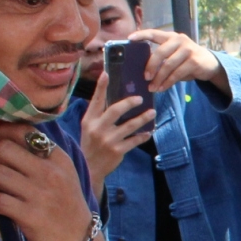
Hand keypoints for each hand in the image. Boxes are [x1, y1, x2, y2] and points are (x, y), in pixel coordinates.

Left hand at [0, 125, 95, 240]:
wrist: (79, 240)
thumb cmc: (65, 203)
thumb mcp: (63, 173)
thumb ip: (40, 153)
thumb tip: (2, 135)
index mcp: (58, 158)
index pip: (23, 131)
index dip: (0, 132)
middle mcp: (50, 172)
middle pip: (3, 149)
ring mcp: (40, 194)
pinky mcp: (29, 215)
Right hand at [78, 66, 154, 191]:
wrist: (89, 168)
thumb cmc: (90, 144)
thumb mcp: (88, 127)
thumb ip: (98, 115)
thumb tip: (113, 98)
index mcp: (89, 120)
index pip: (96, 100)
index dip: (101, 86)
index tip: (107, 73)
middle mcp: (98, 128)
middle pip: (116, 110)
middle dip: (130, 103)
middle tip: (141, 98)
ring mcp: (108, 140)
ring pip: (130, 125)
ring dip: (143, 118)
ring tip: (152, 112)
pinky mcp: (118, 150)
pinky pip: (135, 140)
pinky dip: (143, 135)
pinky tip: (149, 131)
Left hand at [132, 28, 225, 93]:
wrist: (209, 63)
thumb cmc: (187, 59)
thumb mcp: (174, 54)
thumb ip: (162, 57)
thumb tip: (143, 70)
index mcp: (170, 36)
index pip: (154, 33)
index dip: (141, 35)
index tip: (129, 39)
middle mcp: (179, 40)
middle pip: (160, 53)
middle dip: (151, 66)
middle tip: (145, 77)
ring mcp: (188, 50)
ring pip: (168, 65)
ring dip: (159, 78)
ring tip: (152, 88)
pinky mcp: (194, 61)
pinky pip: (177, 74)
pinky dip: (168, 82)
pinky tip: (162, 88)